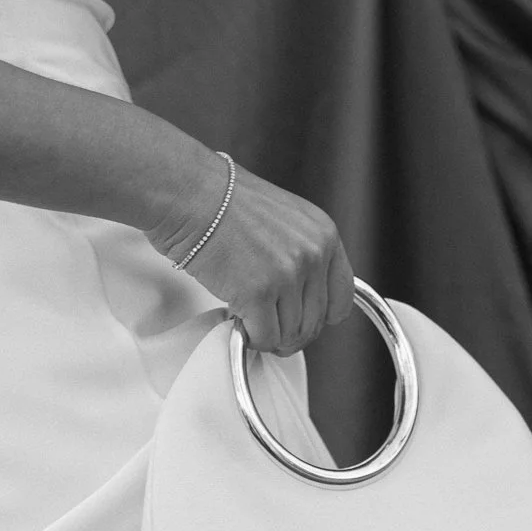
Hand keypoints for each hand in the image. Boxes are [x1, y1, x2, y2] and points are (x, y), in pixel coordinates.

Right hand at [148, 151, 355, 355]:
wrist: (189, 192)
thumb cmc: (223, 200)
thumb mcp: (283, 218)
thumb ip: (301, 253)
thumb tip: (301, 296)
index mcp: (324, 235)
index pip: (342, 298)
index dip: (319, 316)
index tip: (301, 318)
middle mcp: (313, 255)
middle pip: (314, 323)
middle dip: (290, 331)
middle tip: (267, 324)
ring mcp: (287, 275)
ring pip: (289, 335)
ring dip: (268, 334)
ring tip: (248, 315)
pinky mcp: (257, 293)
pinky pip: (264, 338)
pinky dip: (250, 337)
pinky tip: (238, 319)